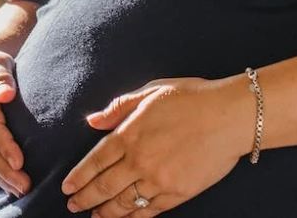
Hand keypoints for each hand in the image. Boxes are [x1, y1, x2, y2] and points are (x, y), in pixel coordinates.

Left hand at [61, 76, 253, 216]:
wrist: (230, 116)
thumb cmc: (191, 98)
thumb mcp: (150, 92)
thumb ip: (118, 108)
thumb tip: (92, 121)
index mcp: (130, 134)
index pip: (95, 161)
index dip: (79, 177)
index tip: (67, 187)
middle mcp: (140, 160)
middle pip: (105, 186)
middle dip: (86, 199)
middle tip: (73, 206)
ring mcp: (159, 179)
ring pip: (125, 202)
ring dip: (106, 212)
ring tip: (94, 216)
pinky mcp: (178, 193)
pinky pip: (150, 210)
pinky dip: (134, 217)